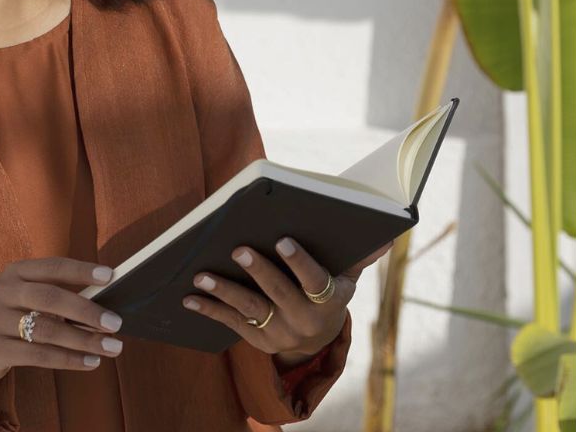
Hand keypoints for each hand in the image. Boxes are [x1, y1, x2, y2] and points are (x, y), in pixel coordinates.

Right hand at [0, 257, 124, 386]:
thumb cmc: (12, 316)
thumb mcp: (26, 297)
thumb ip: (56, 295)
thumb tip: (104, 304)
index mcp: (15, 272)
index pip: (53, 266)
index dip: (82, 270)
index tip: (110, 275)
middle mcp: (3, 291)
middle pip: (50, 298)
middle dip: (86, 310)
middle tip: (115, 323)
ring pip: (46, 330)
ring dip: (83, 340)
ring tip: (110, 348)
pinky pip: (38, 355)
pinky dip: (68, 359)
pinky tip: (90, 362)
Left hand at [181, 237, 395, 363]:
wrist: (318, 338)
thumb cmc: (330, 290)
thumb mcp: (347, 276)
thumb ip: (359, 256)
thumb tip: (387, 236)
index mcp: (328, 301)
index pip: (314, 281)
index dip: (299, 262)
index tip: (282, 240)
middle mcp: (304, 321)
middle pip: (278, 295)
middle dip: (257, 271)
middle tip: (238, 248)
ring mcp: (279, 333)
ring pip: (250, 310)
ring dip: (224, 293)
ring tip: (202, 275)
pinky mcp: (258, 340)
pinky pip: (230, 324)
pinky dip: (209, 310)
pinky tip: (188, 298)